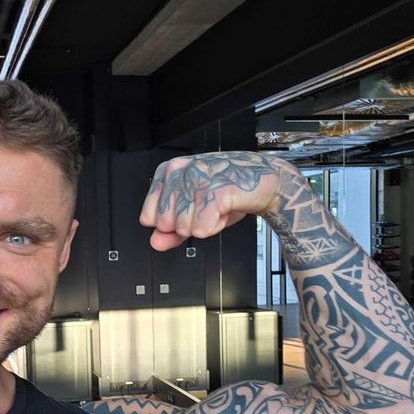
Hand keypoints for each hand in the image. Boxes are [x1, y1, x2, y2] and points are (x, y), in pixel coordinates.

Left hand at [139, 151, 284, 250]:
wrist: (265, 181)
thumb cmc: (229, 191)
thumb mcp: (193, 209)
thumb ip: (170, 228)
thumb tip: (155, 242)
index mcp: (168, 171)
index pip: (148, 217)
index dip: (171, 223)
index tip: (190, 210)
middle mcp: (179, 172)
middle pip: (165, 225)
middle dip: (188, 225)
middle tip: (206, 209)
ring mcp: (196, 180)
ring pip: (183, 229)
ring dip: (204, 226)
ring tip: (217, 208)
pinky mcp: (214, 193)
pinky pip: (201, 231)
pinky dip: (215, 227)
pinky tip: (224, 211)